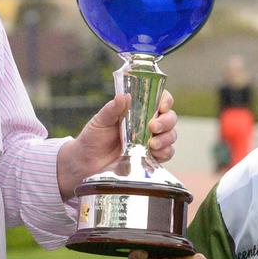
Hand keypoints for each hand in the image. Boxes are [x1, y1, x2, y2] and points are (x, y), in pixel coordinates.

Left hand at [55, 90, 177, 198]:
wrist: (86, 163)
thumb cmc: (93, 137)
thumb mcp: (100, 121)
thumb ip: (112, 109)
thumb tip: (123, 95)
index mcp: (138, 110)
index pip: (159, 99)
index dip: (165, 100)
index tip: (162, 106)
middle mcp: (148, 124)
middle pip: (170, 118)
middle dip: (166, 121)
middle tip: (153, 127)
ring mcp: (151, 141)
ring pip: (171, 135)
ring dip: (166, 138)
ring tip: (152, 144)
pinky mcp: (151, 158)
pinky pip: (167, 154)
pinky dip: (165, 153)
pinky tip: (154, 153)